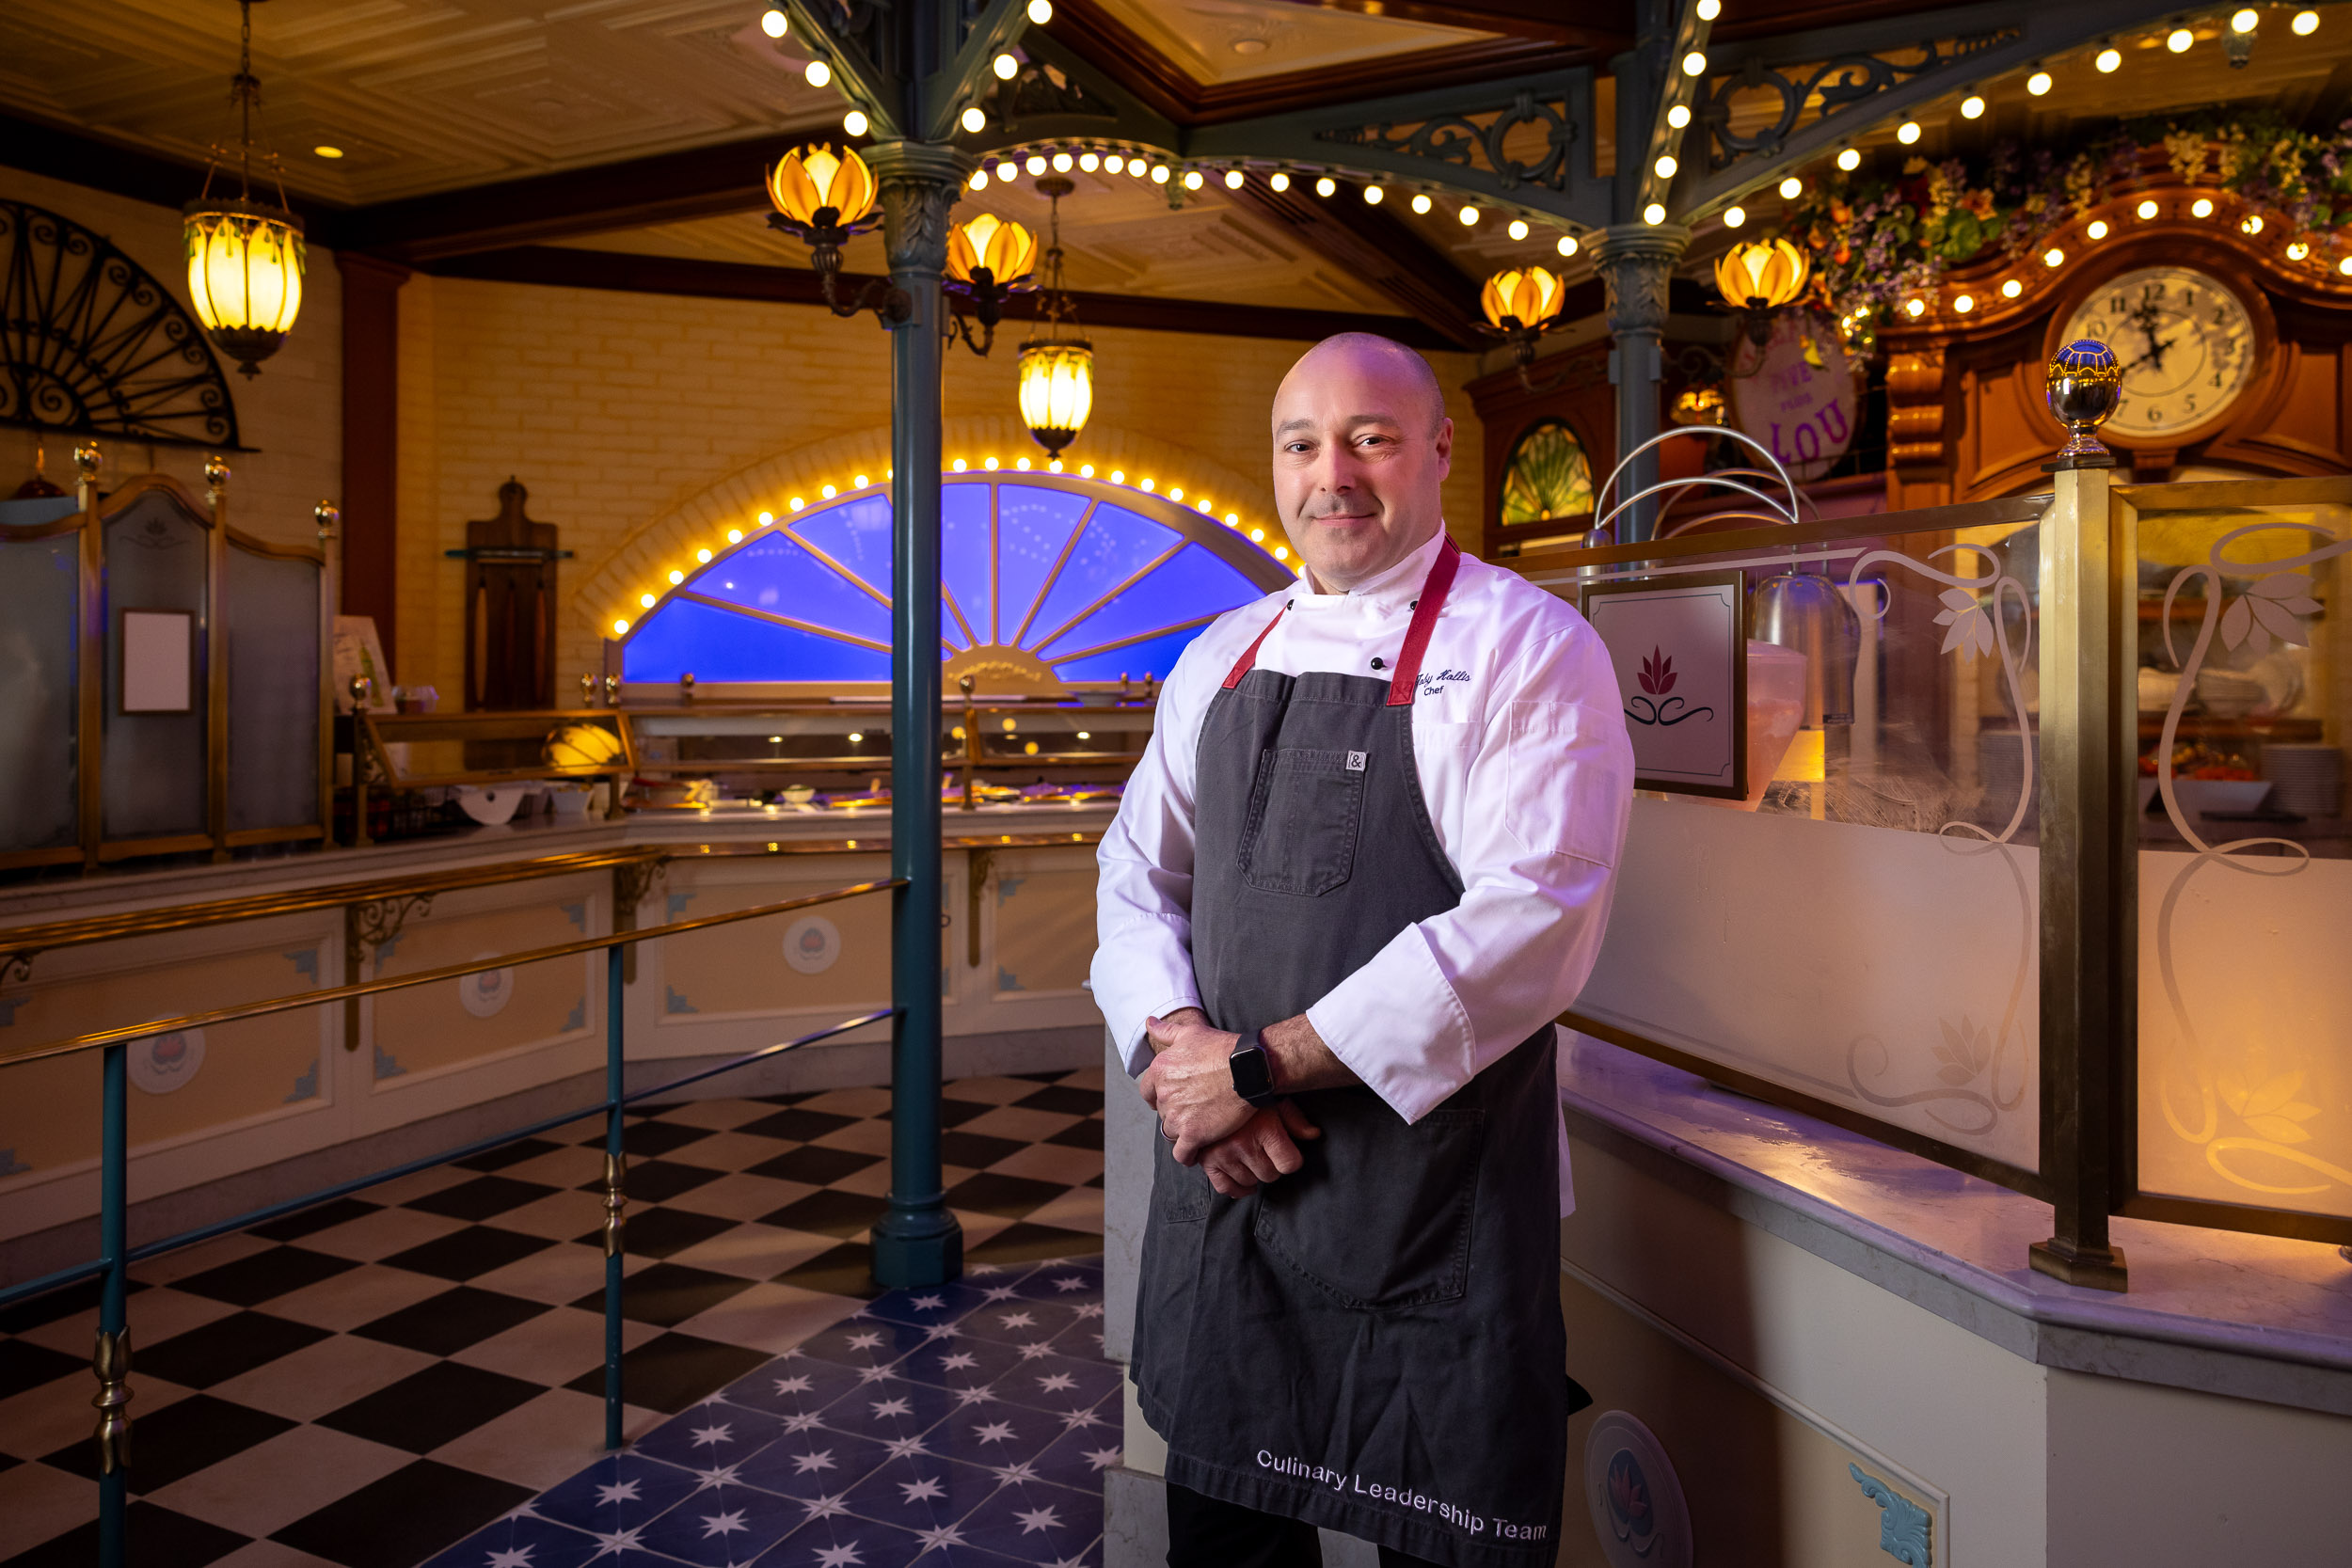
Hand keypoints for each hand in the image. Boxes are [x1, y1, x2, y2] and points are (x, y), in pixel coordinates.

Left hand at [1136, 1011, 1251, 1162]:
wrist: (1248, 1068)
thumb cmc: (1223, 1049)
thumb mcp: (1191, 1033)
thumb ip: (1166, 1030)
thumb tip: (1148, 1022)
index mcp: (1160, 1070)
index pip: (1147, 1092)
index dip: (1159, 1096)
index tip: (1172, 1098)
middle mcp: (1164, 1094)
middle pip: (1162, 1112)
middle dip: (1175, 1112)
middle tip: (1193, 1111)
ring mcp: (1177, 1116)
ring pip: (1170, 1132)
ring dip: (1181, 1132)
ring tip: (1198, 1129)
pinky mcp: (1193, 1134)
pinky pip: (1182, 1153)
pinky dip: (1188, 1155)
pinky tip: (1197, 1152)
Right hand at [1198, 1101, 1321, 1197]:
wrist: (1212, 1085)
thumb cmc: (1246, 1092)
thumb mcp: (1276, 1100)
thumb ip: (1295, 1119)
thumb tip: (1314, 1134)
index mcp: (1264, 1129)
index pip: (1290, 1164)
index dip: (1291, 1159)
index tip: (1287, 1153)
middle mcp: (1243, 1144)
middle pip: (1270, 1175)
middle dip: (1271, 1165)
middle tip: (1265, 1150)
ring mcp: (1223, 1155)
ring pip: (1250, 1182)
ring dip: (1253, 1173)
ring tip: (1251, 1156)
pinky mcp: (1208, 1161)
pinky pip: (1225, 1187)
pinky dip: (1236, 1188)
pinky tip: (1243, 1179)